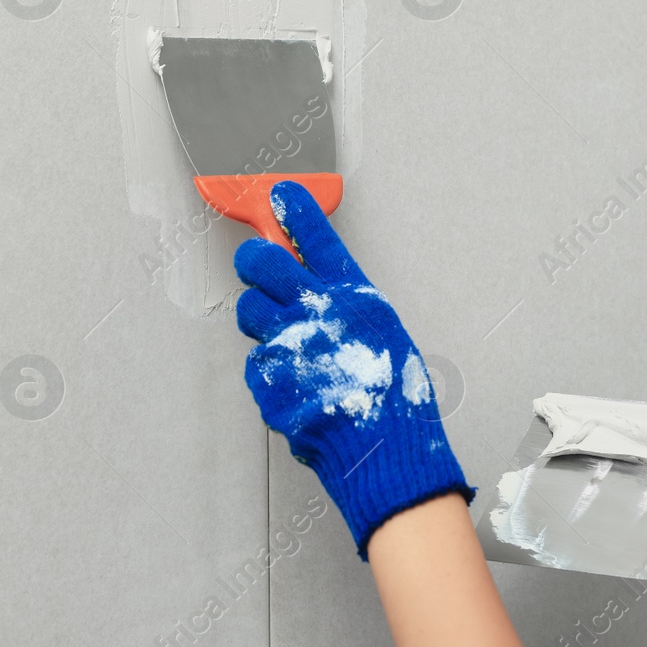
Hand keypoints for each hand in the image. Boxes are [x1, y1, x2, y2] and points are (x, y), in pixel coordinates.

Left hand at [233, 180, 473, 558]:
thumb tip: (315, 294)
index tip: (280, 193)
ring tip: (293, 349)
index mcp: (355, 298)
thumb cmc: (397, 400)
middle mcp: (319, 312)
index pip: (318, 239)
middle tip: (260, 272)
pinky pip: (255, 366)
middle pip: (260, 263)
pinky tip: (299, 390)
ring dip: (262, 325)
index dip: (295, 211)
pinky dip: (270, 376)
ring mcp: (289, 344)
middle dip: (254, 263)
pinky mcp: (269, 380)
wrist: (383, 452)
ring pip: (249, 314)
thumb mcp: (386, 338)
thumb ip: (348, 311)